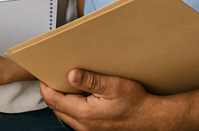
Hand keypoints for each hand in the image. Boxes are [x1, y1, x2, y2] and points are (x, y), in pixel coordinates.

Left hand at [40, 69, 165, 130]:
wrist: (154, 120)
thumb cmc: (138, 104)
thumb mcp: (114, 86)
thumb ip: (90, 80)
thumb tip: (71, 74)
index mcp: (84, 113)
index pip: (53, 99)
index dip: (45, 85)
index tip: (43, 73)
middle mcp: (83, 125)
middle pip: (56, 107)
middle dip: (52, 92)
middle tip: (53, 75)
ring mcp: (89, 130)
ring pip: (65, 114)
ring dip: (62, 100)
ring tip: (66, 83)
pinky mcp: (95, 130)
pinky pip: (76, 118)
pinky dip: (72, 106)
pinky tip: (81, 96)